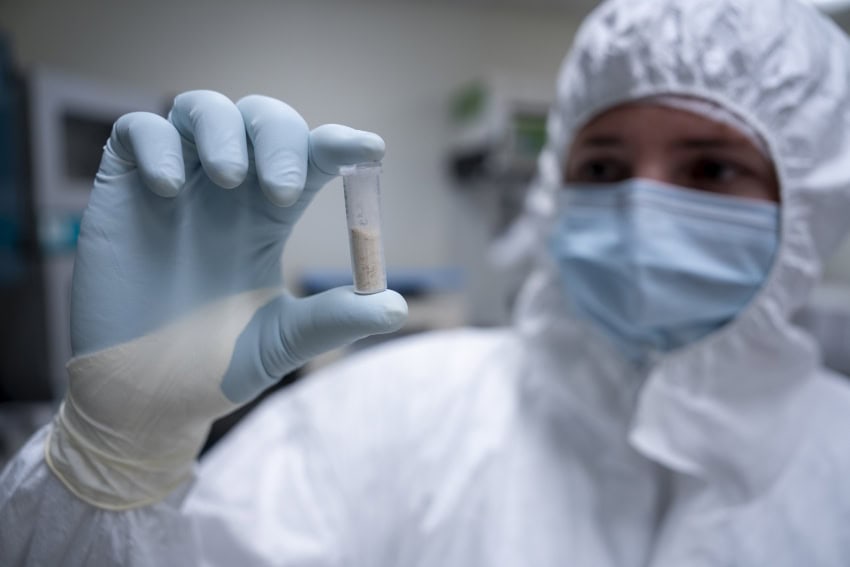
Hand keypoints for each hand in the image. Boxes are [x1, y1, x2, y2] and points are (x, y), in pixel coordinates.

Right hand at [46, 91, 406, 508]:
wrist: (144, 399)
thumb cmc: (214, 368)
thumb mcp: (282, 341)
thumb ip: (334, 319)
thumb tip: (396, 307)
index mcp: (267, 217)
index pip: (308, 159)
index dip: (338, 145)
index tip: (370, 150)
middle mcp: (225, 192)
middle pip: (262, 120)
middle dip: (280, 138)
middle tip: (282, 189)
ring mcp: (175, 185)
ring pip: (201, 109)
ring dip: (223, 129)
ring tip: (229, 179)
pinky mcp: (122, 190)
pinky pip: (137, 132)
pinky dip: (157, 143)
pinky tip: (168, 190)